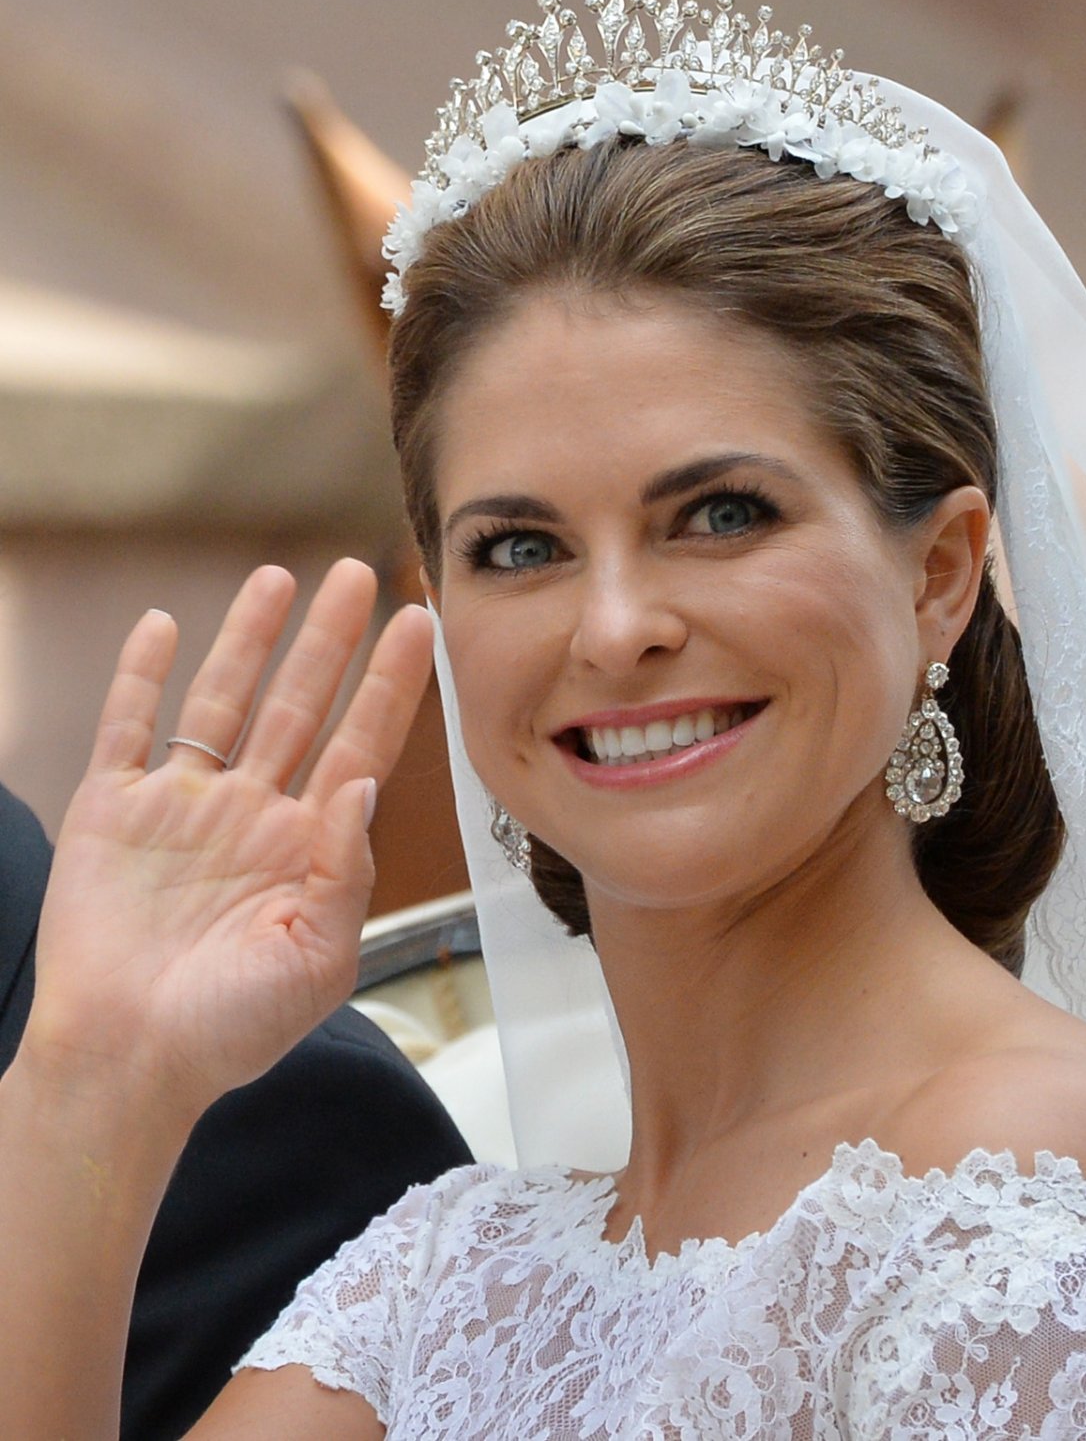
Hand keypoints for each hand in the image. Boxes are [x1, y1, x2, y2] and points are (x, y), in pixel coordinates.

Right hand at [25, 559, 432, 1122]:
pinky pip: (129, 727)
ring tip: (276, 578)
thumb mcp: (320, 959)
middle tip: (354, 572)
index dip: (391, 684)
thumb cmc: (230, 1029)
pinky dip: (140, 676)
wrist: (127, 1064)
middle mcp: (252, 813)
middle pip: (300, 705)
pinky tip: (161, 626)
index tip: (420, 622)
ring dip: (248, 640)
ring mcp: (183, 807)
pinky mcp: (113, 811)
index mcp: (307, 846)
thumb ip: (348, 870)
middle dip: (328, 640)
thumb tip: (365, 782)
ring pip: (222, 700)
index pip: (362, 744)